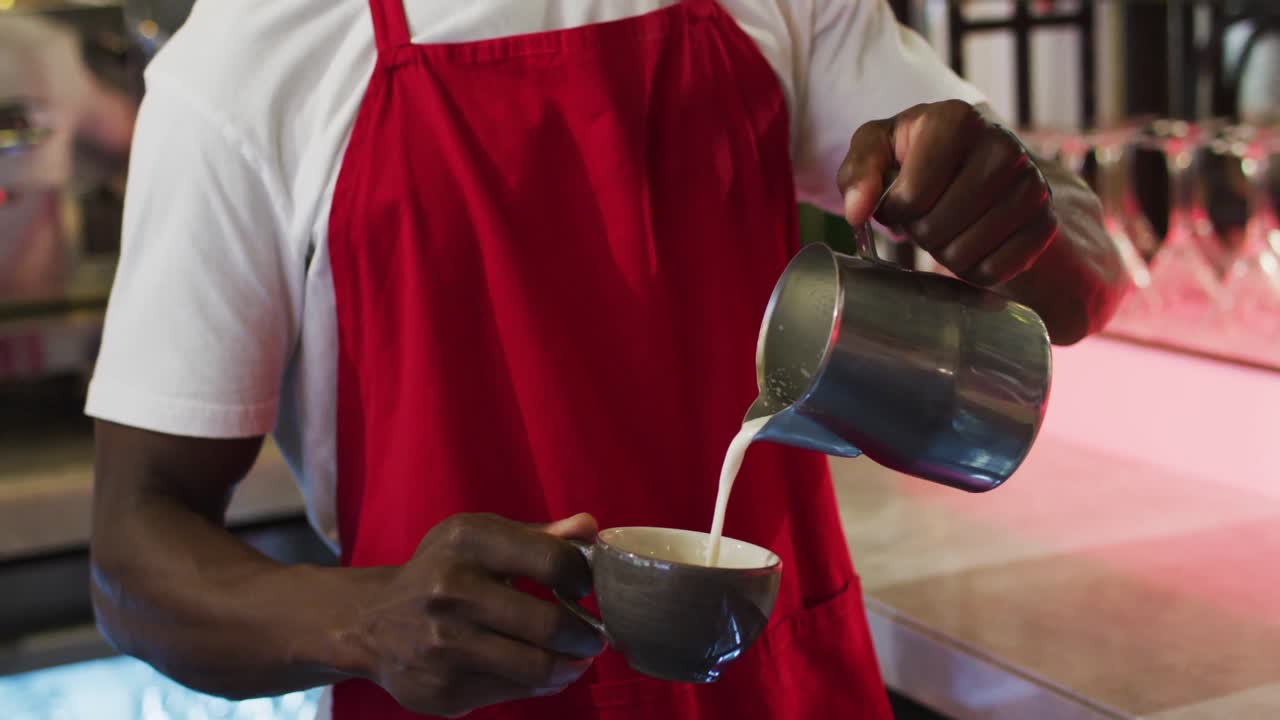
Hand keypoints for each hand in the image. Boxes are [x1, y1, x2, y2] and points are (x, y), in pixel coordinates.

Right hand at [351, 513, 604, 717]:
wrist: (371, 621)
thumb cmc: (441, 571)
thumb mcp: (480, 539)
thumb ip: (539, 536)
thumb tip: (592, 528)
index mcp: (467, 542)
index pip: (552, 561)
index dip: (582, 578)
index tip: (586, 588)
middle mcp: (451, 590)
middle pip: (549, 624)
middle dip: (586, 635)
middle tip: (595, 636)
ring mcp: (445, 644)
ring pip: (536, 666)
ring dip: (571, 665)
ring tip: (578, 658)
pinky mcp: (444, 689)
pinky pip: (515, 691)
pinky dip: (543, 684)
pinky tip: (548, 672)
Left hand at [837, 100, 1058, 286]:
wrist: (978, 163)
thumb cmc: (916, 154)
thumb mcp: (878, 148)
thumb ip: (857, 173)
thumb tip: (856, 211)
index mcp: (955, 118)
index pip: (911, 195)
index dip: (894, 209)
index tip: (899, 199)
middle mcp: (1002, 145)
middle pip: (936, 228)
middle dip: (919, 232)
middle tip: (925, 216)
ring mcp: (1031, 184)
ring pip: (964, 255)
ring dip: (944, 253)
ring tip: (947, 228)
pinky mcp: (1045, 222)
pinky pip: (996, 271)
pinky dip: (974, 271)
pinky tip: (971, 245)